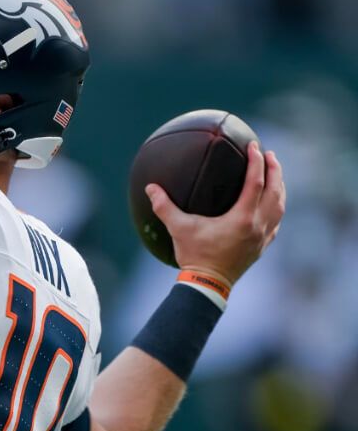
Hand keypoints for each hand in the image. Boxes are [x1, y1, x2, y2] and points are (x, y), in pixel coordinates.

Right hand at [146, 141, 285, 285]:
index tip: (253, 145)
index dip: (255, 162)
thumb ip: (164, 206)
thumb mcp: (178, 229)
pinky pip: (275, 222)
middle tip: (269, 155)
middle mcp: (258, 225)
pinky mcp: (262, 246)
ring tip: (274, 175)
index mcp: (242, 218)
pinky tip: (270, 204)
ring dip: (279, 188)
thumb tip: (150, 188)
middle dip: (275, 171)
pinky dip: (275, 208)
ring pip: (279, 207)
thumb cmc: (195, 255)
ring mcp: (263, 237)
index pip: (255, 183)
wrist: (208, 284)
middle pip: (275, 192)